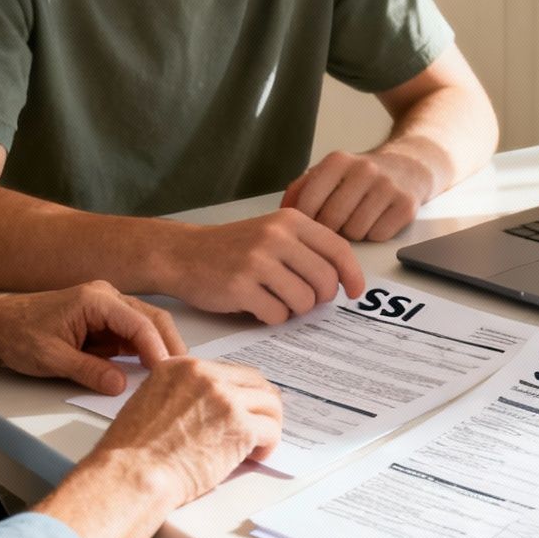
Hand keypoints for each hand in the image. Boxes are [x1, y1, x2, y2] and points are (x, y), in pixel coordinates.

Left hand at [0, 283, 185, 394]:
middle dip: (169, 346)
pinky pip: (131, 335)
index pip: (140, 324)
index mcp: (96, 299)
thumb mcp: (51, 358)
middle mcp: (107, 297)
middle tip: (183, 376)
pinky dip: (143, 352)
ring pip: (145, 327)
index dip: (158, 350)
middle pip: (152, 320)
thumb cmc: (17, 334)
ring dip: (158, 349)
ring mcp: (106, 308)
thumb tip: (122, 386)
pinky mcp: (103, 322)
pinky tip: (150, 372)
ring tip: (172, 377)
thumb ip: (89, 371)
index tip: (168, 374)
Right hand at [92, 358, 282, 502]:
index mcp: (181, 367)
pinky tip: (255, 456)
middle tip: (259, 424)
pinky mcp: (240, 426)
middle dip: (260, 404)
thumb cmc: (132, 452)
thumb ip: (179, 395)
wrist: (133, 474)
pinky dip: (268, 445)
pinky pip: (271, 430)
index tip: (241, 407)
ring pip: (269, 403)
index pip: (227, 370)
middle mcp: (205, 375)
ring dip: (268, 424)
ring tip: (256, 444)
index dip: (238, 392)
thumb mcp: (148, 402)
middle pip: (254, 381)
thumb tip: (203, 408)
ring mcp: (225, 398)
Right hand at [165, 208, 363, 323]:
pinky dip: (272, 317)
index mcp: (290, 220)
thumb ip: (306, 248)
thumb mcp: (272, 232)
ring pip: (304, 302)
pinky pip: (277, 315)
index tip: (355, 292)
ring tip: (276, 300)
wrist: (183, 254)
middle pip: (325, 281)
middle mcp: (276, 236)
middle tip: (303, 299)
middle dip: (319, 298)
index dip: (352, 275)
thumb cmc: (233, 248)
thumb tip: (342, 280)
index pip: (338, 249)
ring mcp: (257, 261)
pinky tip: (257, 305)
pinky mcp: (240, 286)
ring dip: (294, 309)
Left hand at [281, 149, 430, 241]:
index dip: (305, 221)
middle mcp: (364, 169)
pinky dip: (375, 234)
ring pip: (355, 232)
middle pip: (331, 220)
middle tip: (336, 225)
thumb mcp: (331, 171)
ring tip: (358, 219)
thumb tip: (280, 214)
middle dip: (330, 229)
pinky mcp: (406, 205)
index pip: (308, 202)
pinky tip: (377, 220)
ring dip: (353, 233)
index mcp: (338, 161)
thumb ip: (302, 188)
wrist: (410, 165)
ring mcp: (387, 187)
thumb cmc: (362, 176)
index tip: (308, 226)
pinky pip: (378, 235)